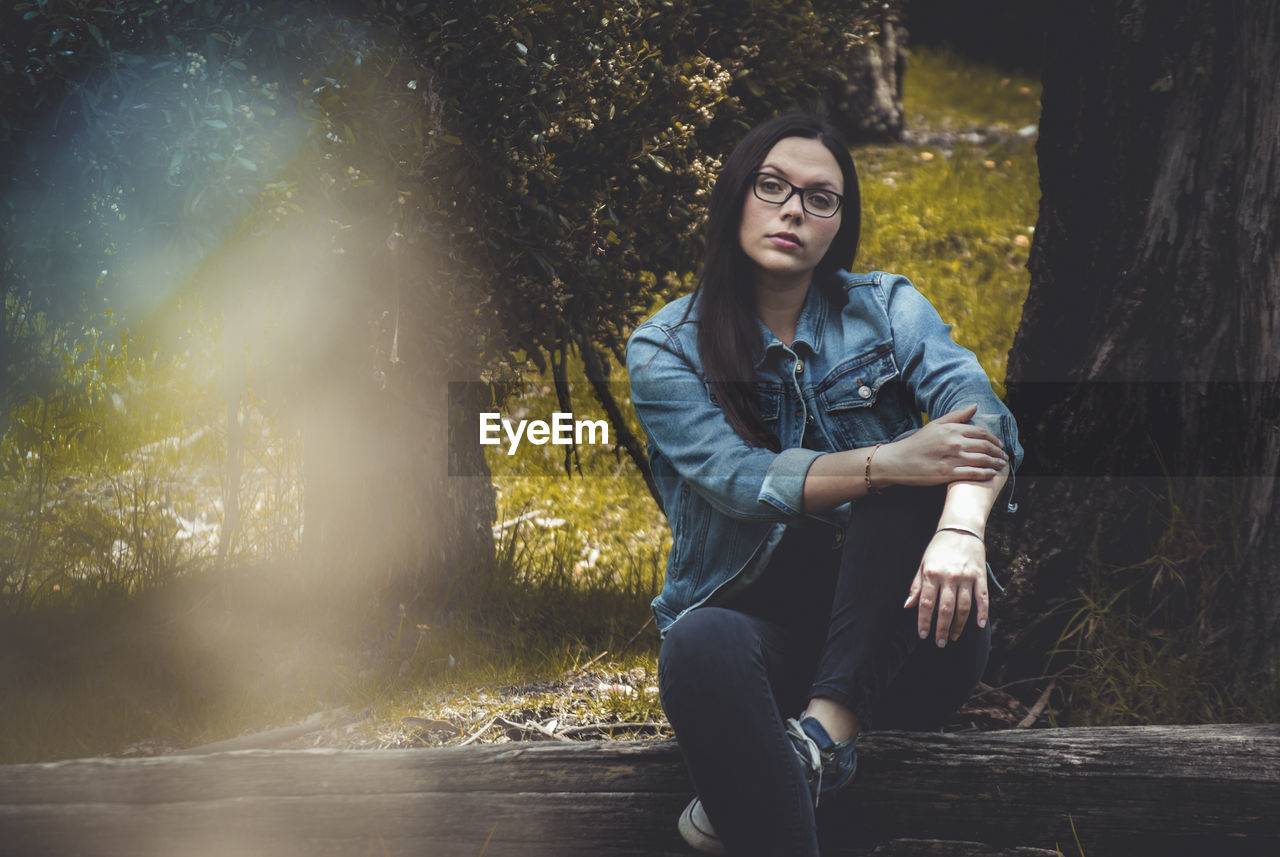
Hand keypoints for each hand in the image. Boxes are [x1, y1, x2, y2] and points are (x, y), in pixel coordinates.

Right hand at [874, 405, 1006, 486]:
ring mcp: (951, 459)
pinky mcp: (947, 474)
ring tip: (1001, 466)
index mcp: (951, 429)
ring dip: (995, 463)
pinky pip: (973, 473)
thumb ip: (956, 416)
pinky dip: (985, 474)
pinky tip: (991, 474)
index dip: (994, 439)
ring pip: (982, 460)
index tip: (999, 445)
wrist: (898, 461)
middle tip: (1004, 457)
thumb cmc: (916, 443)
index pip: (981, 432)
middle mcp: (953, 443)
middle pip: (985, 446)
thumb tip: (974, 406)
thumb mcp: (934, 425)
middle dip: (998, 452)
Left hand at [903, 528, 987, 646]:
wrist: (960, 528)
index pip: (926, 604)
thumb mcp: (923, 564)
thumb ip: (916, 586)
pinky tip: (979, 625)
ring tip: (954, 637)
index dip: (924, 621)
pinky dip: (982, 612)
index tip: (923, 635)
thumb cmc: (938, 548)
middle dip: (941, 629)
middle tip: (939, 643)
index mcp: (931, 574)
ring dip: (959, 625)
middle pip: (945, 609)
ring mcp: (966, 577)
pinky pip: (982, 598)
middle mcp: (948, 577)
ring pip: (963, 607)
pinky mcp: (980, 575)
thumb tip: (908, 606)